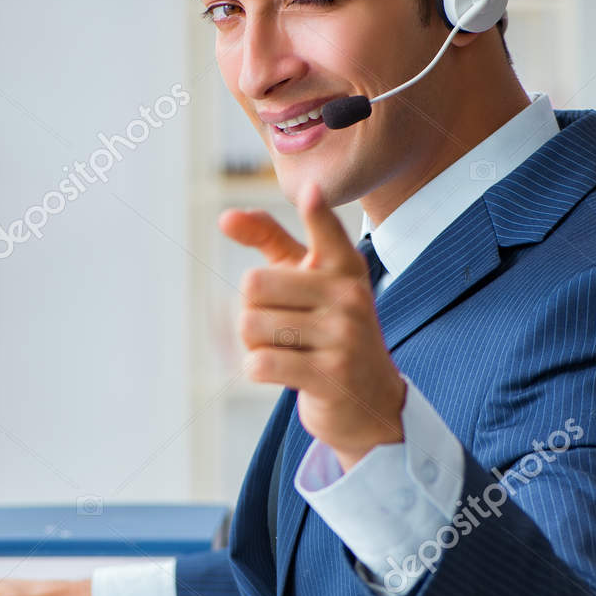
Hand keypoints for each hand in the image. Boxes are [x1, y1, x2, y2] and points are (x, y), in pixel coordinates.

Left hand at [220, 180, 406, 470]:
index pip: (327, 230)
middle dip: (251, 312)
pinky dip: (257, 370)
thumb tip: (225, 217)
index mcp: (345, 268)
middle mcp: (349, 296)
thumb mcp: (307, 281)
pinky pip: (259, 363)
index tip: (311, 192)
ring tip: (287, 352)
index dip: (316, 210)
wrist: (370, 403)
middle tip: (281, 328)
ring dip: (255, 345)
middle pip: (253, 286)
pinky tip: (284, 373)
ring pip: (251, 327)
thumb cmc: (327, 330)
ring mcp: (343, 336)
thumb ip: (269, 241)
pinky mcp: (329, 375)